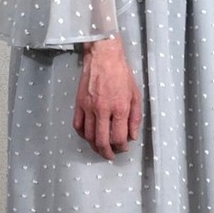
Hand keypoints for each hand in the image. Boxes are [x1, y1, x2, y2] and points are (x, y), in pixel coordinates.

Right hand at [73, 36, 141, 159]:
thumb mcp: (135, 95)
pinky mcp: (79, 104)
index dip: (122, 147)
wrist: (103, 57)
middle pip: (102, 141)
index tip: (123, 148)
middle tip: (110, 155)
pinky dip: (83, 135)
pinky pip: (78, 126)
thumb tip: (132, 136)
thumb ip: (135, 117)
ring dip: (95, 146)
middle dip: (107, 152)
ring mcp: (89, 107)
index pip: (119, 137)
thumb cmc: (121, 74)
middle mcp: (103, 110)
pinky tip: (88, 136)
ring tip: (100, 149)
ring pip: (89, 136)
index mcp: (119, 108)